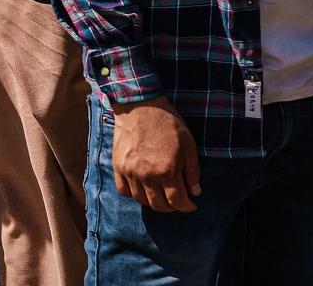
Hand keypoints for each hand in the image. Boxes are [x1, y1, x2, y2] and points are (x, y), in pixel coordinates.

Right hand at [111, 97, 200, 212]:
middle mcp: (147, 175)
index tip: (191, 205)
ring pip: (141, 200)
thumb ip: (192, 172)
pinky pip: (123, 190)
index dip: (187, 207)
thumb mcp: (189, 145)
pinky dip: (133, 194)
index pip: (177, 202)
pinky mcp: (118, 166)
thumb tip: (194, 192)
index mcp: (167, 170)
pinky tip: (141, 188)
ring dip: (153, 202)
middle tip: (177, 201)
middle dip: (172, 207)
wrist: (140, 106)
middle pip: (159, 205)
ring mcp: (130, 172)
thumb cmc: (167, 124)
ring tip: (160, 195)